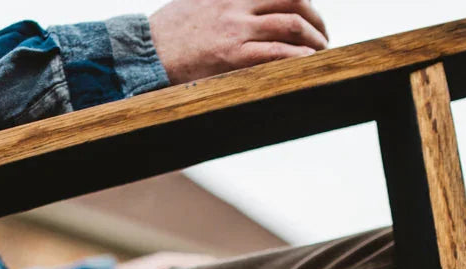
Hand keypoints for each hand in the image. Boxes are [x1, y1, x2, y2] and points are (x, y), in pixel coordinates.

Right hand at [149, 0, 327, 84]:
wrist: (144, 52)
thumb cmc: (166, 33)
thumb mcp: (195, 1)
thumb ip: (219, 1)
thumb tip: (242, 9)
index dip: (302, 0)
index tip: (309, 14)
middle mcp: (238, 5)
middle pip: (293, 1)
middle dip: (315, 20)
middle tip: (321, 38)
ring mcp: (237, 30)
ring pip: (290, 25)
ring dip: (312, 40)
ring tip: (318, 54)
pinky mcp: (232, 56)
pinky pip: (275, 53)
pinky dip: (297, 58)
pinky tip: (306, 65)